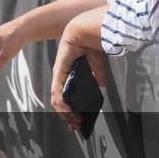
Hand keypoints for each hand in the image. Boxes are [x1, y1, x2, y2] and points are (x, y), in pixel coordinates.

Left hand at [50, 18, 107, 132]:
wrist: (87, 31)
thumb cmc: (91, 43)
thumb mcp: (97, 65)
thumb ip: (98, 75)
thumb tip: (101, 86)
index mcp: (73, 75)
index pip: (68, 96)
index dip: (72, 110)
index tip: (79, 122)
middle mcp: (64, 76)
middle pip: (62, 101)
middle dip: (68, 117)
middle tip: (76, 126)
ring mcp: (61, 75)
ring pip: (57, 99)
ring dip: (65, 114)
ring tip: (73, 123)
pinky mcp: (60, 71)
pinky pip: (57, 90)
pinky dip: (61, 103)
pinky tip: (67, 112)